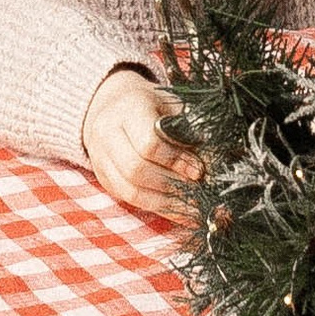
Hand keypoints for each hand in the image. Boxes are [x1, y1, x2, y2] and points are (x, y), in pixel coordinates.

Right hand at [80, 67, 200, 222]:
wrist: (114, 104)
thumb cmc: (152, 105)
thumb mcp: (173, 107)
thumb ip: (191, 131)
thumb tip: (214, 163)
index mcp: (127, 108)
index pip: (148, 143)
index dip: (176, 161)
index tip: (199, 170)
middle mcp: (106, 132)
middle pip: (136, 169)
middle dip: (172, 184)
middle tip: (198, 189)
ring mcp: (100, 158)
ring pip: (131, 190)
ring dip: (167, 202)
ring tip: (194, 205)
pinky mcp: (104, 178)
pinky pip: (130, 200)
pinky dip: (158, 208)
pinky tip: (181, 211)